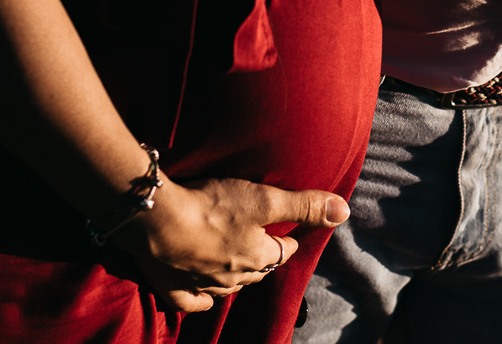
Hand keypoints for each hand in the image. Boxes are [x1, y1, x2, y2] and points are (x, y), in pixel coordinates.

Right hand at [114, 177, 350, 311]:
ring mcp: (203, 285)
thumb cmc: (214, 206)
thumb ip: (303, 204)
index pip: (283, 251)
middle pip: (257, 269)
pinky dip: (201, 298)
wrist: (157, 220)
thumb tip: (344, 211)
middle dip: (264, 257)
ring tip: (238, 260)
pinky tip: (205, 295)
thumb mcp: (264, 199)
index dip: (288, 239)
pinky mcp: (173, 287)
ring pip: (229, 286)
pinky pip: (193, 302)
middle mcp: (234, 277)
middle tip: (265, 242)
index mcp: (258, 257)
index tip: (290, 231)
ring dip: (236, 274)